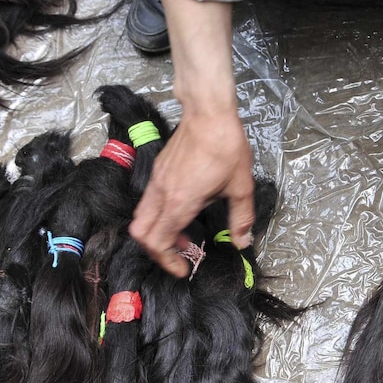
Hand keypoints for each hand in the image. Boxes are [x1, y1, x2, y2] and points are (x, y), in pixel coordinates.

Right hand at [129, 0, 253, 276]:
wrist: (209, 113)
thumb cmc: (226, 148)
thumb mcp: (241, 187)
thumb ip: (241, 219)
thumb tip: (242, 243)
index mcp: (179, 202)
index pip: (158, 243)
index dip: (168, 262)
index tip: (185, 269)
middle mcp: (161, 194)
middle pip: (141, 234)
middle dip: (158, 252)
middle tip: (182, 256)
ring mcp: (156, 181)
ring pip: (142, 218)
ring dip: (159, 233)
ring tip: (185, 236)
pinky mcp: (158, 171)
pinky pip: (148, 203)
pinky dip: (159, 217)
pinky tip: (184, 212)